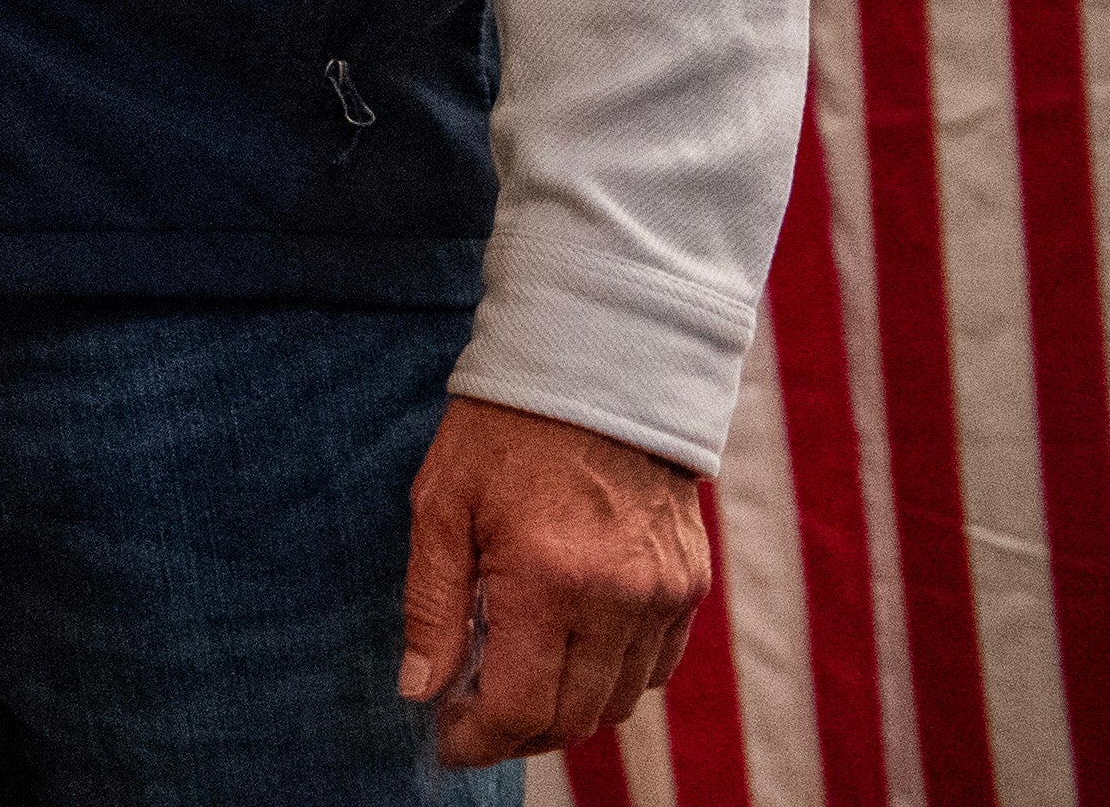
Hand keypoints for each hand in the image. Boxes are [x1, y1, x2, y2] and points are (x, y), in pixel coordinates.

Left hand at [401, 395, 708, 761]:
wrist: (595, 368)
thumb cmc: (504, 431)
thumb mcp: (442, 505)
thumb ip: (433, 605)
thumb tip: (420, 690)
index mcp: (548, 578)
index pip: (521, 707)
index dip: (479, 740)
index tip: (446, 741)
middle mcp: (618, 598)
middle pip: (573, 718)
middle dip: (517, 732)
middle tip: (472, 715)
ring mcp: (663, 596)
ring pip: (616, 702)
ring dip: (564, 709)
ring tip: (515, 679)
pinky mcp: (689, 586)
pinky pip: (652, 668)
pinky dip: (609, 678)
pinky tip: (567, 650)